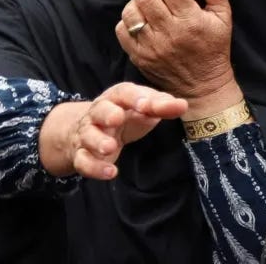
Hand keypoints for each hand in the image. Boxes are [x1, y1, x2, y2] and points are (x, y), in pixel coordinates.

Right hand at [39, 83, 187, 179]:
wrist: (95, 128)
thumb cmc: (128, 114)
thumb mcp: (145, 107)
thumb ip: (162, 105)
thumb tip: (183, 105)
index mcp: (116, 97)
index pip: (123, 93)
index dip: (134, 97)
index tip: (147, 105)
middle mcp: (99, 113)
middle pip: (99, 110)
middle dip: (107, 114)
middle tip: (117, 119)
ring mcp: (88, 134)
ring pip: (88, 136)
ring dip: (97, 141)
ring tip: (110, 147)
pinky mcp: (83, 155)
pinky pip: (83, 161)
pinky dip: (95, 168)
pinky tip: (111, 172)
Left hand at [116, 0, 235, 104]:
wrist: (202, 86)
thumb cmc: (215, 47)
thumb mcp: (224, 16)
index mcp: (191, 20)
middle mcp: (169, 32)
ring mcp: (151, 46)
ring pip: (131, 13)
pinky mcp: (139, 57)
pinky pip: (123, 31)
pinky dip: (125, 19)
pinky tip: (136, 16)